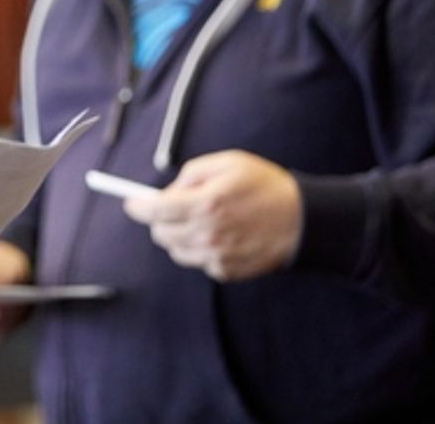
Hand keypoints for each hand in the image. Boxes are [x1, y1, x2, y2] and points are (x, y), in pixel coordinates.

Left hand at [123, 150, 299, 281]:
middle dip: (160, 219)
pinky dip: (200, 248)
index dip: (137, 206)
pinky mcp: (226, 271)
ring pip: (176, 251)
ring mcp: (216, 256)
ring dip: (179, 235)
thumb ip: (191, 174)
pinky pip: (198, 261)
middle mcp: (207, 234)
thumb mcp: (227, 162)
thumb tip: (168, 192)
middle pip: (160, 234)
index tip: (131, 203)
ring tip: (201, 219)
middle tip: (173, 207)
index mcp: (205, 204)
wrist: (302, 219)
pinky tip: (219, 234)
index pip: (155, 211)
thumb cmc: (264, 185)